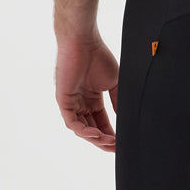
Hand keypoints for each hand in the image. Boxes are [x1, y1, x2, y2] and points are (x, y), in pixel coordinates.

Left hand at [54, 34, 118, 151]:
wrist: (84, 42)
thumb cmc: (98, 56)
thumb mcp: (114, 83)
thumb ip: (118, 101)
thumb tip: (125, 118)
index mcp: (92, 99)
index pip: (102, 122)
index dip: (111, 134)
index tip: (122, 143)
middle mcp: (81, 103)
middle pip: (91, 129)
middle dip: (103, 141)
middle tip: (116, 148)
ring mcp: (71, 103)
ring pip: (81, 129)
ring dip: (95, 138)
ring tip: (108, 143)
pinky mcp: (63, 100)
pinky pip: (71, 121)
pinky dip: (82, 130)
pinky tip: (95, 134)